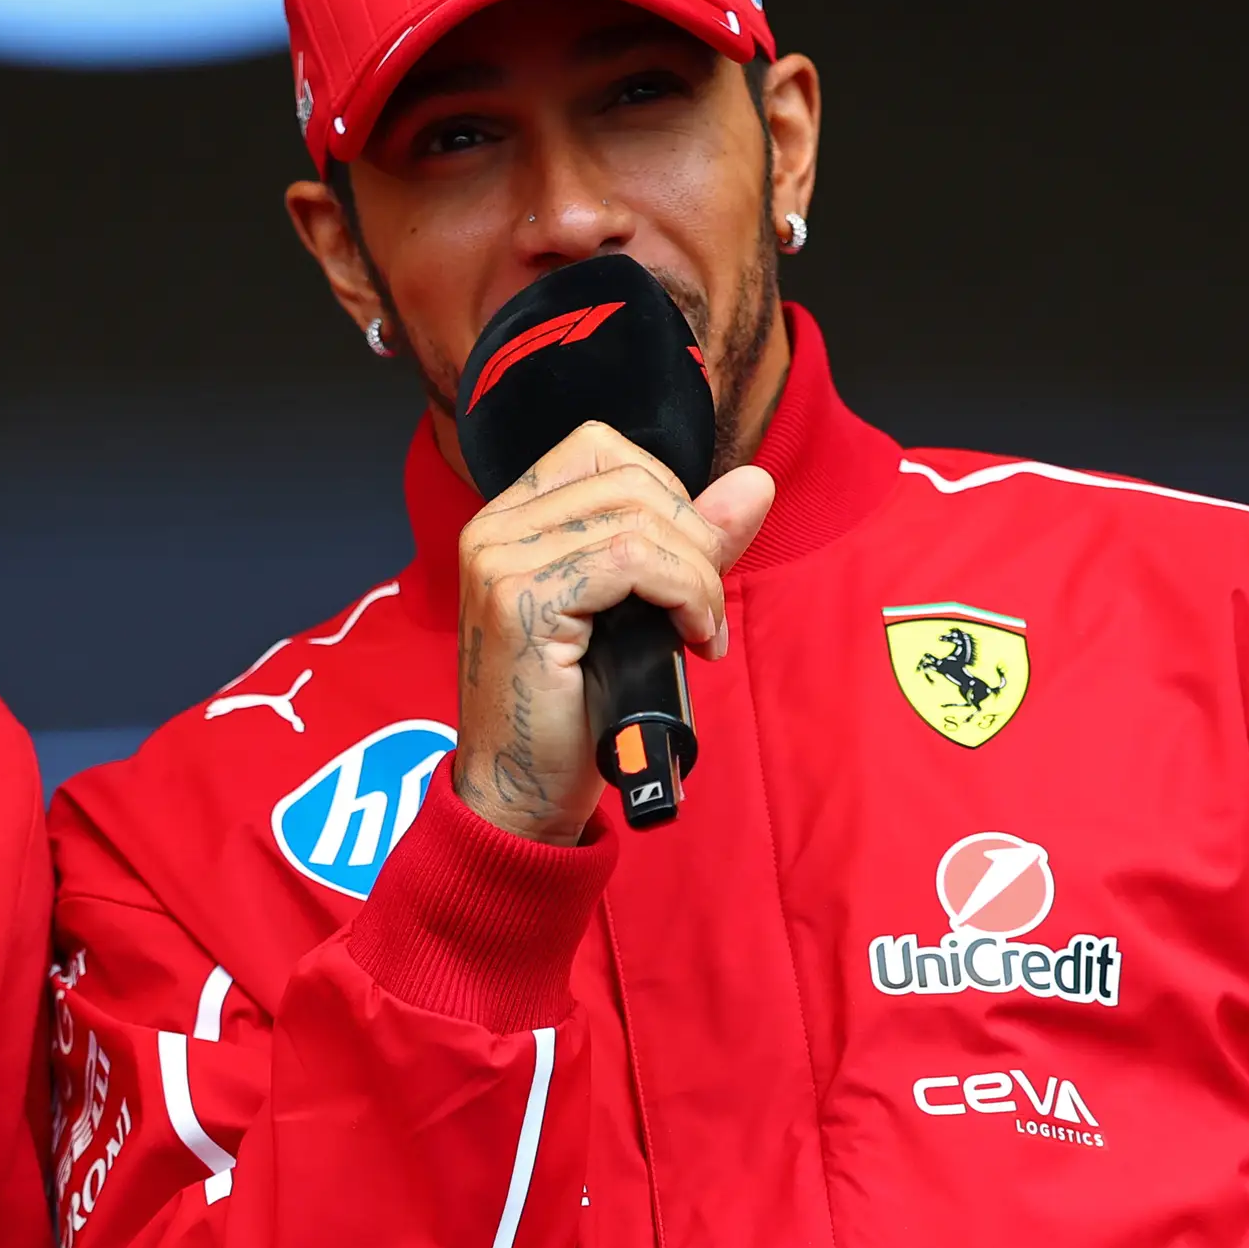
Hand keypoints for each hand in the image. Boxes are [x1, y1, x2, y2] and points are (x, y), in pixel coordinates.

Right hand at [448, 421, 773, 843]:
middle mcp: (492, 530)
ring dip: (696, 574)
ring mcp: (499, 562)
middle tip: (702, 610)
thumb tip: (756, 484)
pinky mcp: (520, 602)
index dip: (668, 494)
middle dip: (694, 539)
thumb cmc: (571, 714)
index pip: (602, 448)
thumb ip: (687, 544)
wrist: (519, 798)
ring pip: (638, 517)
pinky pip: (633, 559)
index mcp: (508, 521)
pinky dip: (685, 592)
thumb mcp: (634, 614)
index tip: (687, 565)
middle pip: (630, 478)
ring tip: (697, 629)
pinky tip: (691, 636)